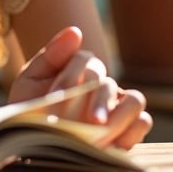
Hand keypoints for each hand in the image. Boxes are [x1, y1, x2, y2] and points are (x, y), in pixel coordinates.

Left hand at [8, 27, 151, 149]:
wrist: (30, 142)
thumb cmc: (30, 109)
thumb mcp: (30, 80)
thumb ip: (51, 55)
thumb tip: (76, 31)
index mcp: (77, 69)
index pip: (85, 61)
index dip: (71, 76)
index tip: (56, 95)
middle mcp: (99, 85)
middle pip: (108, 83)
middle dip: (96, 100)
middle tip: (87, 121)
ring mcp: (114, 107)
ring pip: (135, 99)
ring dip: (118, 115)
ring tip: (100, 132)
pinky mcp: (126, 131)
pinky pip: (143, 122)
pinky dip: (133, 129)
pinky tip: (114, 141)